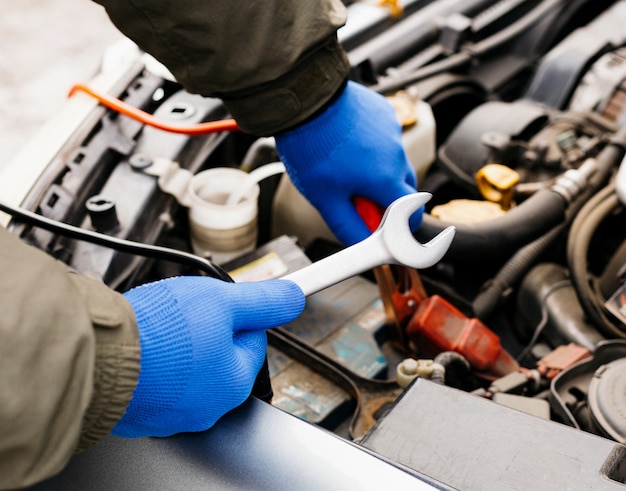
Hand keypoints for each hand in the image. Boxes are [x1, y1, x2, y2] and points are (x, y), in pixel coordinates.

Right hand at [112, 276, 303, 437]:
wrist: (101, 355)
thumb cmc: (161, 333)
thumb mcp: (223, 301)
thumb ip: (264, 301)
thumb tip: (293, 299)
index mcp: (235, 382)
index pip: (253, 340)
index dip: (236, 315)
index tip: (219, 305)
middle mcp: (209, 407)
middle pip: (220, 356)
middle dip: (206, 333)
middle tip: (184, 317)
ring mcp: (173, 415)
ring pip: (188, 370)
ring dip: (180, 349)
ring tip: (161, 331)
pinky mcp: (142, 414)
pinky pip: (158, 383)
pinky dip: (154, 366)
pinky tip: (144, 349)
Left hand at [275, 81, 421, 245]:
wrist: (305, 101)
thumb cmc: (312, 147)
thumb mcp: (326, 199)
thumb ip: (349, 227)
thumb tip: (363, 247)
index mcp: (386, 179)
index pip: (411, 215)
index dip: (402, 228)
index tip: (389, 231)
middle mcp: (396, 154)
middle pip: (403, 189)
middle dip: (387, 201)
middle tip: (358, 202)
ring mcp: (392, 131)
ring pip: (392, 163)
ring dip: (377, 173)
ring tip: (345, 168)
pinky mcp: (383, 113)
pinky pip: (385, 139)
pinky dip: (372, 147)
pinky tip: (346, 144)